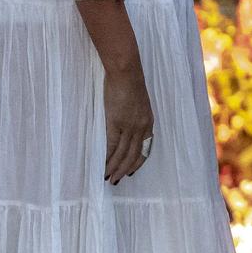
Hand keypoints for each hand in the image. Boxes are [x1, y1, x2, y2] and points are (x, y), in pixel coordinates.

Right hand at [103, 61, 154, 182]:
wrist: (125, 72)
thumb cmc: (129, 83)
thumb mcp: (138, 103)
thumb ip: (135, 116)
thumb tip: (127, 124)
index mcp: (148, 122)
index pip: (145, 148)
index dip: (138, 162)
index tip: (131, 171)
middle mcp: (141, 127)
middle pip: (134, 155)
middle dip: (125, 169)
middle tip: (116, 180)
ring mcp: (129, 126)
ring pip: (123, 154)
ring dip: (115, 168)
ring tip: (108, 177)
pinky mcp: (116, 123)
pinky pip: (112, 146)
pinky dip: (108, 158)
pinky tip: (103, 166)